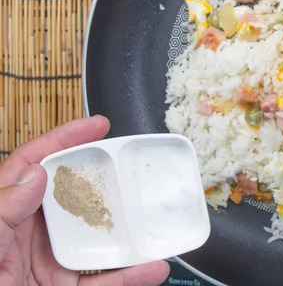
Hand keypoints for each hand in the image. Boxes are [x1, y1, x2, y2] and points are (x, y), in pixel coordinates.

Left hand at [0, 116, 168, 285]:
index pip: (33, 166)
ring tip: (150, 215)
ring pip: (94, 236)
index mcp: (4, 216)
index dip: (64, 140)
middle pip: (72, 195)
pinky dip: (132, 276)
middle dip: (103, 177)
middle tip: (131, 166)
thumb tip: (35, 178)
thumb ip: (0, 211)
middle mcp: (29, 235)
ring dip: (126, 228)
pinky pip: (104, 281)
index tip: (96, 126)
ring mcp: (49, 263)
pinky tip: (153, 267)